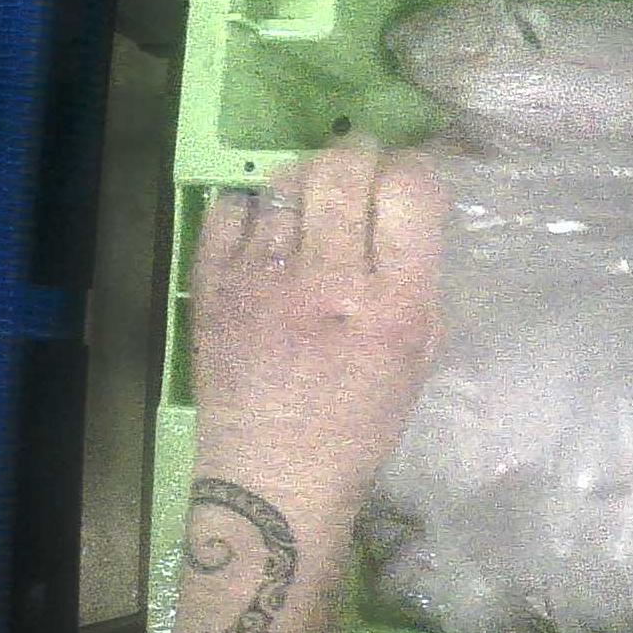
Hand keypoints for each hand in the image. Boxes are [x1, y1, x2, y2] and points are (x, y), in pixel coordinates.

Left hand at [190, 150, 445, 510]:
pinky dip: (254, 204)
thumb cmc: (361, 423)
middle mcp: (330, 282)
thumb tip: (410, 217)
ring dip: (308, 175)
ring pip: (287, 181)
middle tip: (363, 169)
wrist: (274, 476)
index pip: (410, 192)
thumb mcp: (419, 357)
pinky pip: (231, 209)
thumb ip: (419, 284)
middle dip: (361, 156)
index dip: (416, 170)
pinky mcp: (213, 286)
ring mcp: (264, 280)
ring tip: (315, 194)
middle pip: (345, 171)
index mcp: (393, 306)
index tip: (412, 181)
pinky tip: (268, 224)